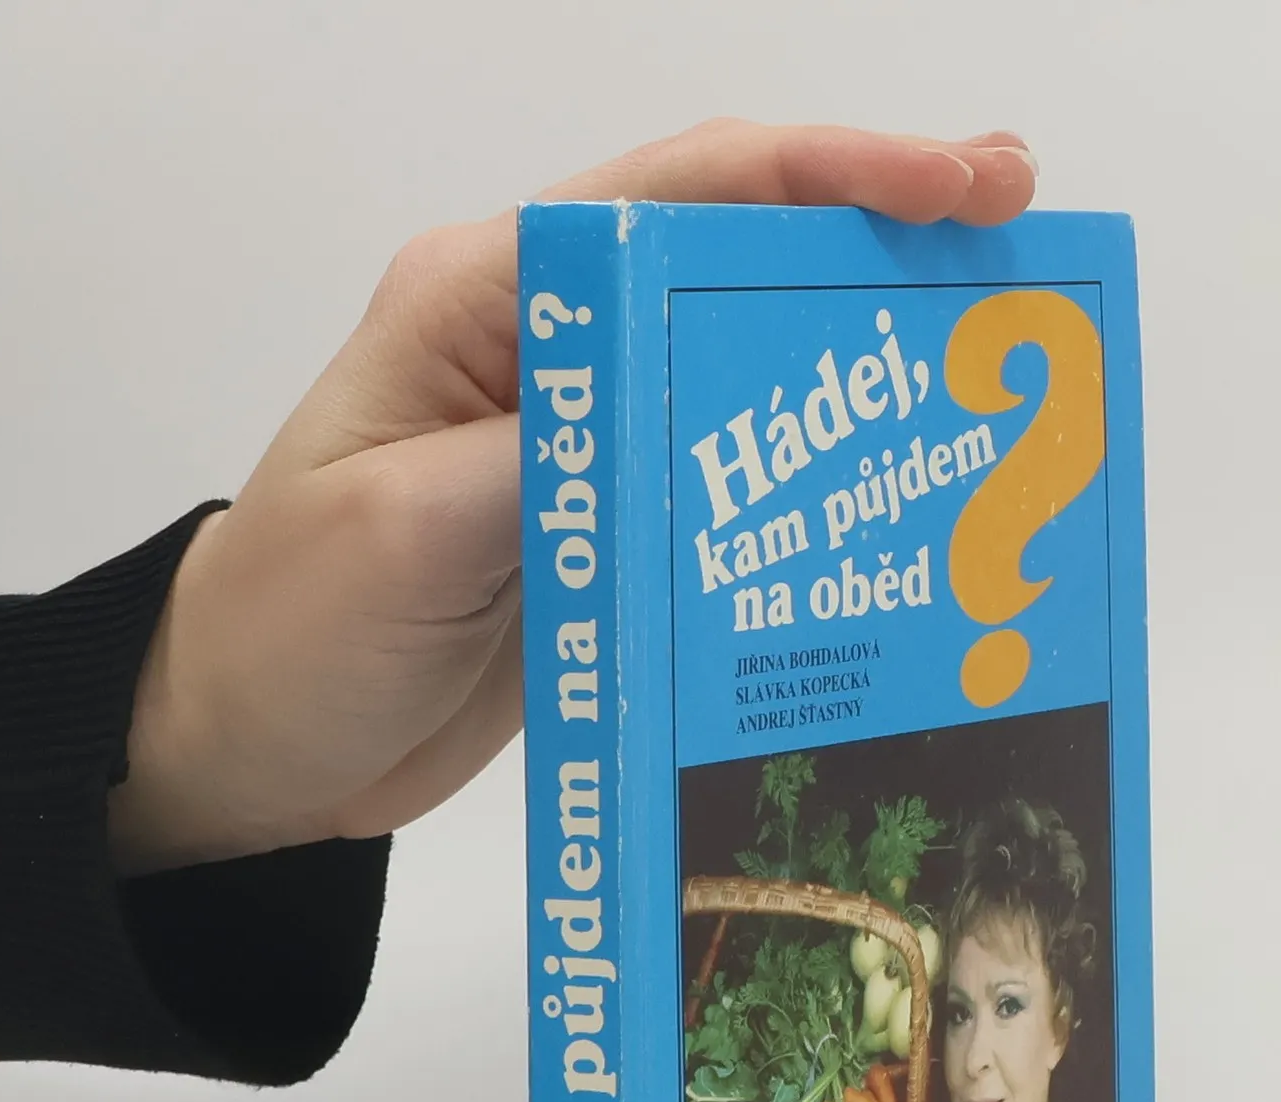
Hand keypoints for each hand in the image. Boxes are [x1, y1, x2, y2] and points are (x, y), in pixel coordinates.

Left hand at [110, 119, 1038, 874]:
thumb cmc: (292, 628)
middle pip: (741, 268)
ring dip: (865, 371)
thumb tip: (689, 423)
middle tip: (1023, 269)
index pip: (683, 197)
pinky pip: (732, 492)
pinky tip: (895, 511)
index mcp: (489, 300)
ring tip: (991, 381)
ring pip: (751, 378)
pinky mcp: (612, 534)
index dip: (832, 175)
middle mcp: (553, 352)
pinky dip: (817, 489)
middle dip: (883, 251)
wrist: (257, 747)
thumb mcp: (401, 535)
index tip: (960, 187)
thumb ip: (544, 463)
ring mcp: (591, 444)